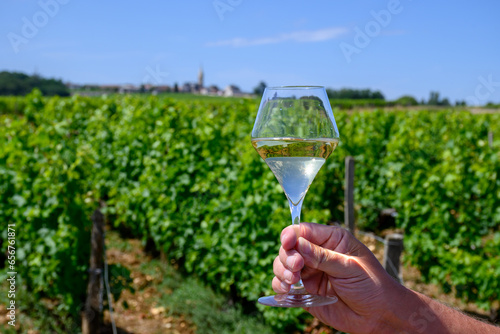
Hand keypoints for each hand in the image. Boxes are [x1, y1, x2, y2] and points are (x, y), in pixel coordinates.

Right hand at [272, 222, 404, 333]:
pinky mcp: (305, 291)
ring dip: (281, 271)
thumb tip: (297, 244)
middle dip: (287, 256)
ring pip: (282, 265)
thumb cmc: (372, 286)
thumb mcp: (350, 268)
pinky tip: (286, 291)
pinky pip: (283, 285)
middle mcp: (317, 254)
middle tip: (296, 268)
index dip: (292, 235)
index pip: (304, 230)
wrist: (379, 316)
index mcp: (331, 240)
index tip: (288, 243)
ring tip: (292, 281)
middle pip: (289, 247)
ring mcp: (310, 272)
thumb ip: (323, 257)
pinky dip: (279, 286)